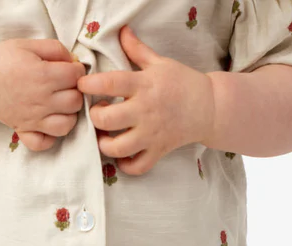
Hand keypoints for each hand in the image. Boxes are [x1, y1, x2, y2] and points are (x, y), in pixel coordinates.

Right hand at [0, 38, 85, 150]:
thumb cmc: (1, 59)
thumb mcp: (28, 44)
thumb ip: (54, 49)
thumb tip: (73, 61)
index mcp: (44, 75)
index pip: (77, 76)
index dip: (77, 70)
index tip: (69, 69)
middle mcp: (42, 100)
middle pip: (75, 102)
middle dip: (75, 92)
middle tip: (65, 86)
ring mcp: (34, 118)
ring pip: (66, 125)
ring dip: (68, 115)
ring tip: (60, 105)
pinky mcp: (24, 130)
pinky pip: (44, 143)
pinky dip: (50, 138)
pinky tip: (49, 124)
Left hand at [76, 24, 214, 174]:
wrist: (209, 106)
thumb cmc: (182, 82)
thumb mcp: (159, 62)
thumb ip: (137, 50)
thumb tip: (122, 31)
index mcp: (143, 85)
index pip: (109, 83)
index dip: (90, 85)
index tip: (82, 86)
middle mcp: (145, 111)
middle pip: (106, 120)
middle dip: (95, 117)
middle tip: (98, 112)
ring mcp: (151, 134)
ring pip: (118, 148)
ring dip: (105, 144)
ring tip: (105, 136)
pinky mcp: (158, 151)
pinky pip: (137, 167)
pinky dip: (125, 166)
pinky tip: (122, 156)